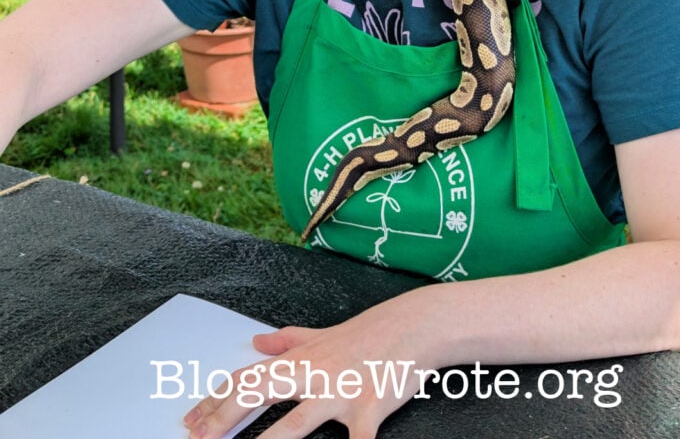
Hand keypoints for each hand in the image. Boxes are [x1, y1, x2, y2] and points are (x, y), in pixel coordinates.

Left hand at [183, 298, 435, 438]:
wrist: (412, 327)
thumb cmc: (368, 335)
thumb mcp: (323, 335)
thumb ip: (288, 340)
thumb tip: (257, 341)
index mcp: (300, 360)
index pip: (248, 379)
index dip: (216, 400)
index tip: (191, 420)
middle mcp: (313, 375)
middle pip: (259, 394)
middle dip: (224, 415)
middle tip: (197, 436)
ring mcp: (340, 392)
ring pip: (297, 422)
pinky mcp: (369, 407)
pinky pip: (359, 438)